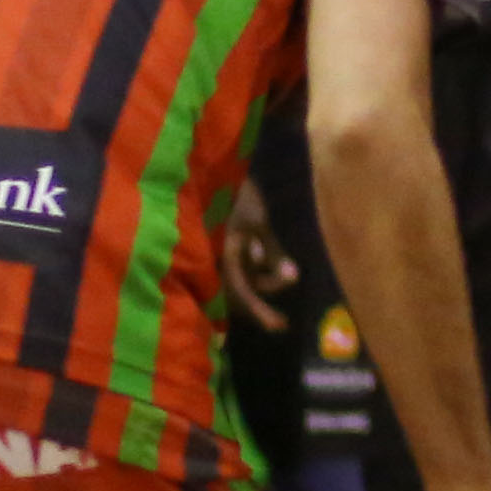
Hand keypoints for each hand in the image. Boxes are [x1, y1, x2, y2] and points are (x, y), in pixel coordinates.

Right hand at [224, 175, 298, 333]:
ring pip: (236, 274)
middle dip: (264, 288)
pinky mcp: (212, 240)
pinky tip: (261, 251)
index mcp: (218, 256)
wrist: (199, 163)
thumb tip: (292, 278)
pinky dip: (251, 260)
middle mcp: (209, 259)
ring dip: (260, 272)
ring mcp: (209, 250)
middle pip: (237, 288)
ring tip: (279, 262)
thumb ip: (271, 250)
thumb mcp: (256, 220)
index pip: (240, 292)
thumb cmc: (230, 190)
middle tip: (287, 278)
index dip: (259, 311)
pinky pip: (232, 260)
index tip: (281, 326)